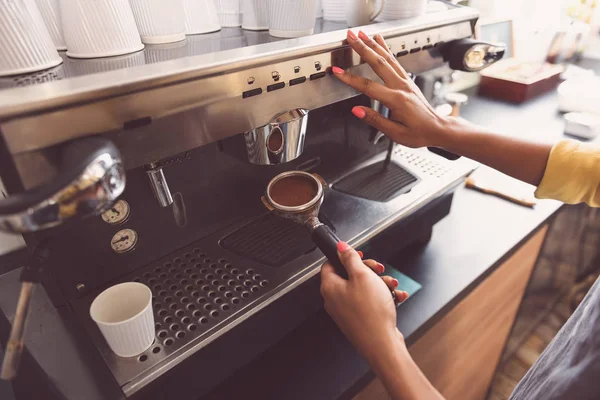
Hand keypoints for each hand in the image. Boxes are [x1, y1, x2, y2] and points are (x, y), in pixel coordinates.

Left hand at [320, 241, 408, 360]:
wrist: (382, 344)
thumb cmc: (370, 313)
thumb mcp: (362, 276)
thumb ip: (350, 258)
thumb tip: (340, 247)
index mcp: (330, 287)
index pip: (330, 264)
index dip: (345, 257)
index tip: (359, 256)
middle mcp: (335, 300)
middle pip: (349, 275)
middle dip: (368, 271)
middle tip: (379, 270)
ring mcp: (347, 311)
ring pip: (363, 288)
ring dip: (379, 284)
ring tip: (390, 286)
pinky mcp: (360, 319)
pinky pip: (370, 302)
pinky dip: (383, 297)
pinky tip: (395, 297)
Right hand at [332, 30, 456, 148]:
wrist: (437, 129)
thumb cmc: (418, 133)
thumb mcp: (395, 133)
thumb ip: (375, 120)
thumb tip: (357, 111)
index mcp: (397, 100)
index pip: (368, 86)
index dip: (350, 79)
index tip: (338, 72)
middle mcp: (402, 86)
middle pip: (378, 63)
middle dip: (362, 48)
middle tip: (350, 37)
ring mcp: (406, 81)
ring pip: (387, 58)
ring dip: (373, 44)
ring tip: (361, 34)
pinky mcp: (407, 80)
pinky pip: (395, 60)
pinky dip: (385, 48)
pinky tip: (379, 41)